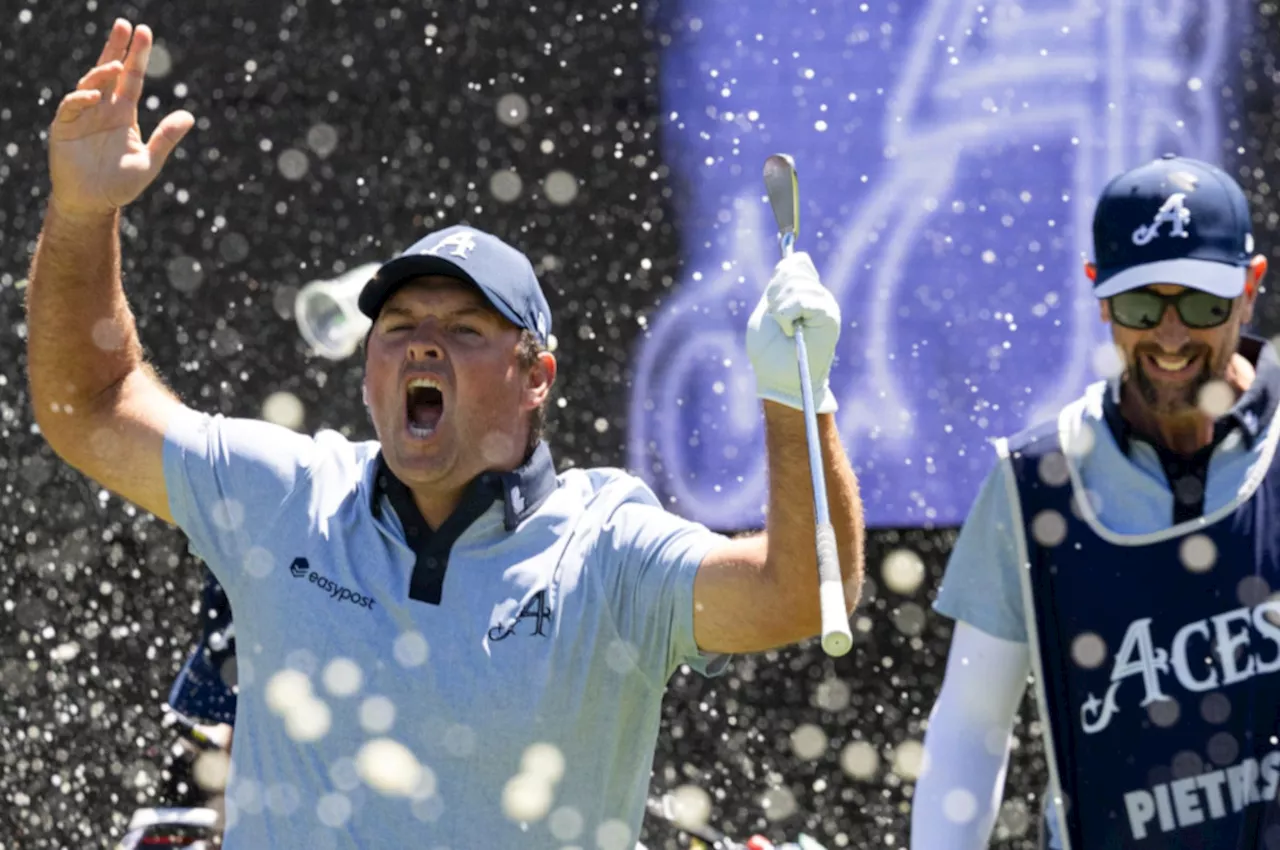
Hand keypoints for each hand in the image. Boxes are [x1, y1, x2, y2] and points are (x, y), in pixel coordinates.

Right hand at [48, 20, 193, 217]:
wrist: (92, 203)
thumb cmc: (120, 184)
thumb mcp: (149, 161)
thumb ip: (166, 138)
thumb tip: (190, 116)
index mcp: (123, 113)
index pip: (132, 79)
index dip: (136, 56)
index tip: (143, 32)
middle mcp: (103, 108)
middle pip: (110, 71)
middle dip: (117, 48)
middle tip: (126, 25)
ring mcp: (82, 115)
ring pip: (90, 84)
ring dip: (102, 73)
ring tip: (117, 66)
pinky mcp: (64, 127)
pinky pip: (71, 106)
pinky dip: (81, 99)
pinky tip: (95, 96)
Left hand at [746, 252, 840, 412]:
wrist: (779, 379)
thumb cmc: (770, 350)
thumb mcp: (769, 308)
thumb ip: (780, 284)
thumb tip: (795, 257)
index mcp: (807, 292)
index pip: (797, 262)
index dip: (778, 279)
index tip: (774, 305)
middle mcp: (820, 295)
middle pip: (793, 270)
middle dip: (775, 296)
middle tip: (779, 322)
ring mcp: (826, 305)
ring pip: (795, 285)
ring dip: (779, 309)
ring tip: (785, 329)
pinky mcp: (829, 316)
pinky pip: (801, 300)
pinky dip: (786, 316)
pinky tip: (791, 332)